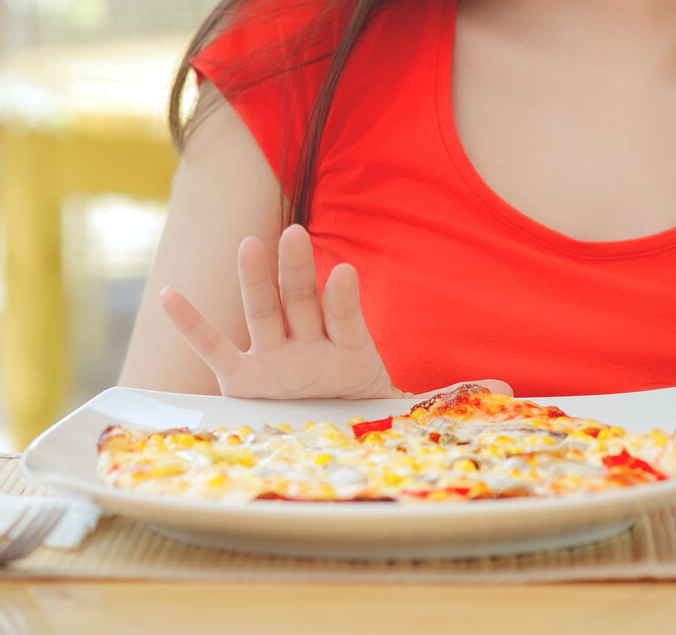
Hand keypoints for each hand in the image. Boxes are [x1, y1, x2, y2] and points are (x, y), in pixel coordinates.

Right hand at [160, 224, 512, 399]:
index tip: (347, 271)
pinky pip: (212, 349)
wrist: (326, 442)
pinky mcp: (241, 380)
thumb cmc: (363, 416)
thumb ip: (443, 397)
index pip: (347, 319)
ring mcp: (273, 359)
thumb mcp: (401, 409)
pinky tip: (168, 295)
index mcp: (349, 351)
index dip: (346, 299)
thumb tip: (507, 389)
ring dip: (255, 281)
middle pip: (301, 302)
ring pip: (261, 313)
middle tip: (297, 233)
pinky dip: (192, 324)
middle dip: (298, 270)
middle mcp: (309, 346)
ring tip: (249, 244)